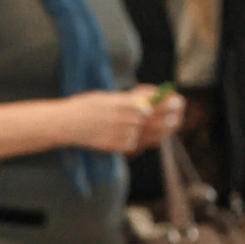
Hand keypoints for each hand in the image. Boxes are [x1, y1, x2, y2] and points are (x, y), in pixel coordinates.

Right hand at [63, 89, 185, 155]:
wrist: (65, 124)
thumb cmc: (85, 107)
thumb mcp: (106, 97)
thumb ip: (127, 100)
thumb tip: (149, 101)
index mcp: (118, 102)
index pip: (148, 102)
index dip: (164, 102)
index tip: (176, 99)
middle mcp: (119, 118)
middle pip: (150, 118)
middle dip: (168, 114)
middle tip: (179, 111)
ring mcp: (115, 133)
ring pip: (145, 132)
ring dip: (162, 129)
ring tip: (173, 124)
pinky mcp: (111, 145)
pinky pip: (133, 144)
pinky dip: (143, 141)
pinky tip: (155, 138)